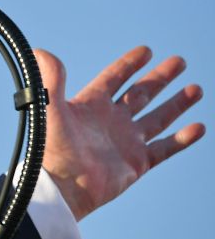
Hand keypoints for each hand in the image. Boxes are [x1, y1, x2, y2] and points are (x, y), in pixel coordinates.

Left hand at [37, 46, 203, 220]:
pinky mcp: (136, 163)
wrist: (61, 188)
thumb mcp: (48, 108)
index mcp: (91, 105)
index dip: (129, 64)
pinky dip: (182, 139)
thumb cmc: (51, 149)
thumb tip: (40, 51)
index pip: (114, 78)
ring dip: (176, 104)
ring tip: (196, 89)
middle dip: (160, 78)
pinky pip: (165, 149)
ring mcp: (126, 142)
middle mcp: (111, 121)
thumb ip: (50, 79)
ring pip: (158, 118)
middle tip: (180, 61)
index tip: (146, 50)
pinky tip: (198, 127)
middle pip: (141, 94)